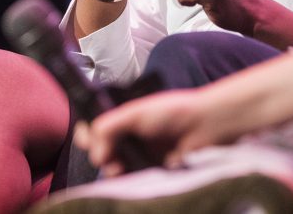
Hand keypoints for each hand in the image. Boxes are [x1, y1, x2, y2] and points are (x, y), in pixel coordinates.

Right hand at [74, 88, 231, 175]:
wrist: (205, 127)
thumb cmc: (174, 112)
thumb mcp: (135, 112)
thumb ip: (110, 125)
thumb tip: (94, 151)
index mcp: (123, 119)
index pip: (94, 127)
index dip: (87, 134)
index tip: (88, 140)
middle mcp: (128, 137)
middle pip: (100, 150)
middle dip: (99, 154)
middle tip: (107, 154)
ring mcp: (138, 156)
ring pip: (113, 168)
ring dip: (112, 169)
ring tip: (120, 165)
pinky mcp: (149, 173)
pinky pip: (130, 180)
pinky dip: (127, 180)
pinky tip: (131, 174)